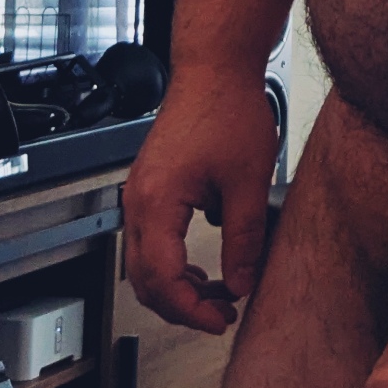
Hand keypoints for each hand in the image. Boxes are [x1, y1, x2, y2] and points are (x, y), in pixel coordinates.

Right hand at [123, 65, 279, 334]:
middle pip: (144, 279)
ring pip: (144, 262)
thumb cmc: (228, 109)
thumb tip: (241, 284)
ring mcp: (140, 193)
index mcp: (157, 203)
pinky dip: (173, 262)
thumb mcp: (249, 181)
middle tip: (221, 315)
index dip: (190, 310)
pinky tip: (205, 266)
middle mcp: (138, 201)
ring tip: (218, 294)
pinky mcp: (151, 186)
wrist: (215, 67)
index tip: (220, 320)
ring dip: (176, 285)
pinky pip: (151, 239)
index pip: (161, 279)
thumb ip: (245, 238)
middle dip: (181, 305)